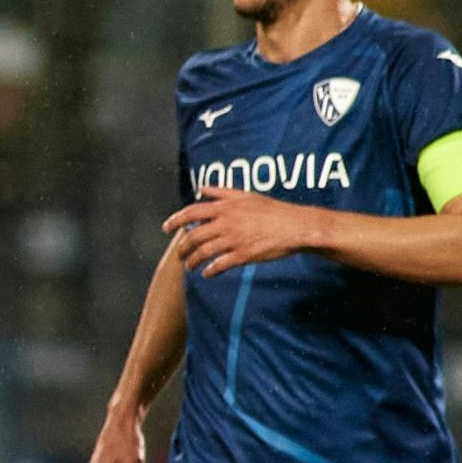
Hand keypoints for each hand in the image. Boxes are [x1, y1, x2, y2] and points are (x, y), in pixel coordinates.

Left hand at [164, 188, 314, 277]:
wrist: (295, 226)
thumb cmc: (272, 210)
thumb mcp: (245, 195)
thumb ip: (221, 192)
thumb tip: (201, 188)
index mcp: (225, 207)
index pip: (191, 212)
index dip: (175, 220)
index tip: (165, 228)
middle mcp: (226, 222)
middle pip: (193, 236)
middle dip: (182, 247)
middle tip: (179, 254)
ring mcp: (233, 239)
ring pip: (203, 252)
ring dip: (192, 261)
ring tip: (189, 266)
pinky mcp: (243, 254)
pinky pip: (219, 265)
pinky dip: (209, 270)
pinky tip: (207, 273)